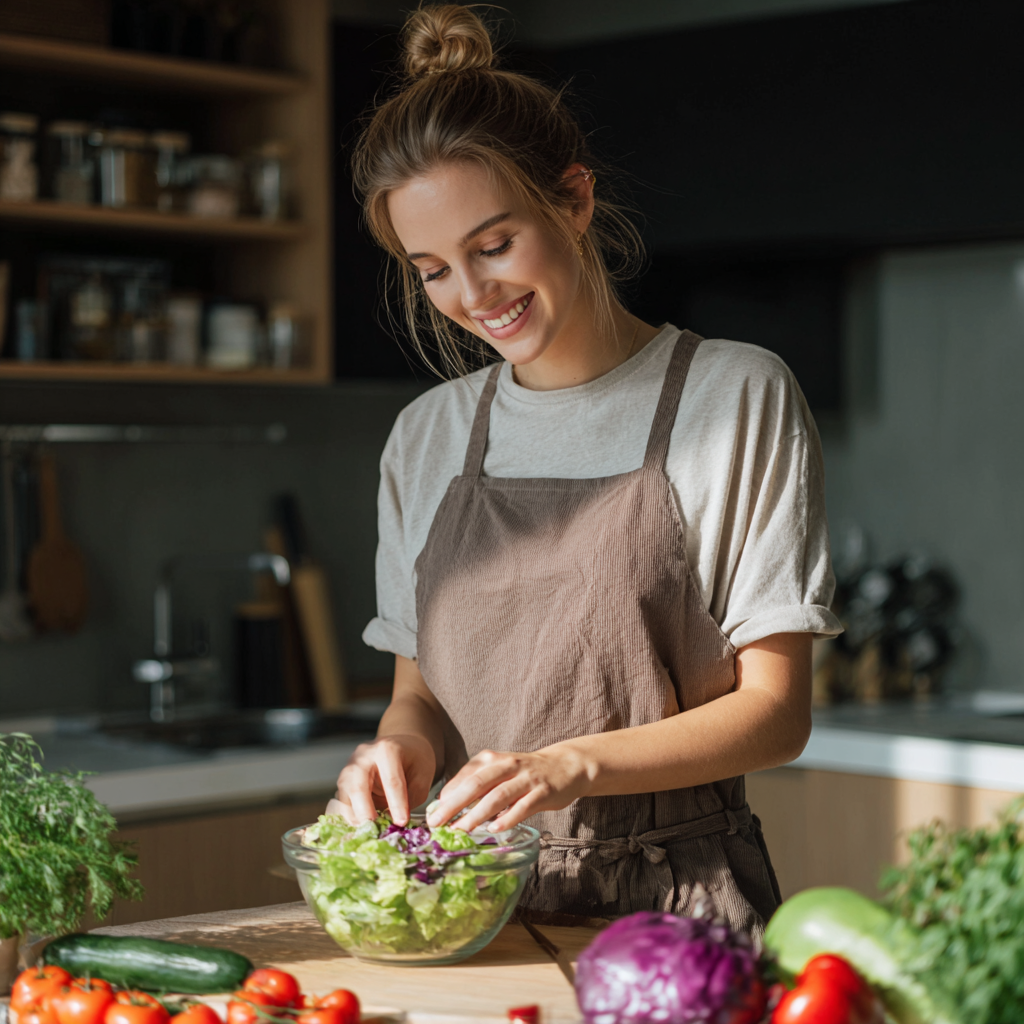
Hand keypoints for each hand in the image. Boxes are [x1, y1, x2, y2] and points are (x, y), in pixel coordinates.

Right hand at [334, 732, 435, 825]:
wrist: (402, 745)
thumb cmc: (414, 759)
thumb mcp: (422, 775)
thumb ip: (412, 796)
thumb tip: (397, 822)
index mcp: (386, 750)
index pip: (391, 780)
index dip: (396, 803)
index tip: (402, 822)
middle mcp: (363, 757)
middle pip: (358, 785)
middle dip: (364, 811)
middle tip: (374, 829)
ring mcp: (349, 768)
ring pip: (345, 794)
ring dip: (354, 816)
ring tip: (367, 832)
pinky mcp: (344, 782)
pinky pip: (340, 801)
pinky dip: (347, 816)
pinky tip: (358, 828)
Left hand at [426, 744, 593, 832]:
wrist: (564, 766)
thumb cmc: (525, 773)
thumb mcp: (499, 771)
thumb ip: (476, 783)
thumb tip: (446, 802)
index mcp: (493, 758)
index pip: (465, 775)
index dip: (447, 794)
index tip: (432, 813)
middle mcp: (508, 765)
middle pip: (477, 784)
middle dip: (455, 804)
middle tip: (438, 822)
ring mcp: (526, 778)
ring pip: (498, 796)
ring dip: (477, 814)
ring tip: (461, 830)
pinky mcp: (543, 792)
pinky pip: (523, 806)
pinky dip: (508, 818)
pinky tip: (495, 829)